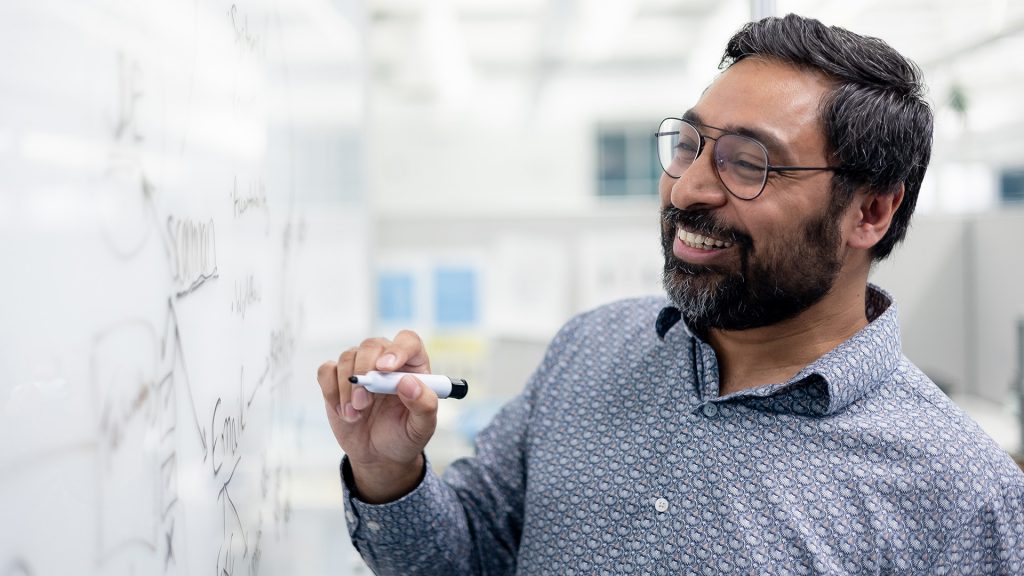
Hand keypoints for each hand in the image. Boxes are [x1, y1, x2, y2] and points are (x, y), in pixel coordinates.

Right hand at [317, 330, 437, 502]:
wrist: (379, 456)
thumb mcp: (422, 427)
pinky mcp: (337, 379)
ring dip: (347, 388)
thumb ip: (424, 405)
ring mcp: (360, 367)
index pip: (407, 341)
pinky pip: (326, 371)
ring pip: (347, 357)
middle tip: (363, 404)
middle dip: (365, 373)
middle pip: (372, 346)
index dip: (397, 349)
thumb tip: (408, 382)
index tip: (385, 368)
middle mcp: (386, 360)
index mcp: (413, 366)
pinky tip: (344, 412)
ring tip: (356, 415)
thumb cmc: (404, 436)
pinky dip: (332, 392)